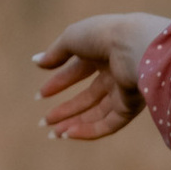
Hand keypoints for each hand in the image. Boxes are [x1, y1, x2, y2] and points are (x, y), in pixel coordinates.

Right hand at [34, 13, 170, 143]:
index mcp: (104, 51)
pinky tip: (68, 134)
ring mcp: (125, 90)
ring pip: (98, 113)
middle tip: (44, 121)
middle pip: (88, 96)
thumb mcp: (72, 39)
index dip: (59, 82)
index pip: (78, 70)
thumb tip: (37, 62)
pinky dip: (89, 130)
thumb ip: (55, 52)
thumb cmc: (103, 35)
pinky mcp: (132, 106)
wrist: (134, 45)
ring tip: (53, 133)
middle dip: (66, 109)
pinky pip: (109, 123)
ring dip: (74, 123)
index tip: (41, 94)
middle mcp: (116, 72)